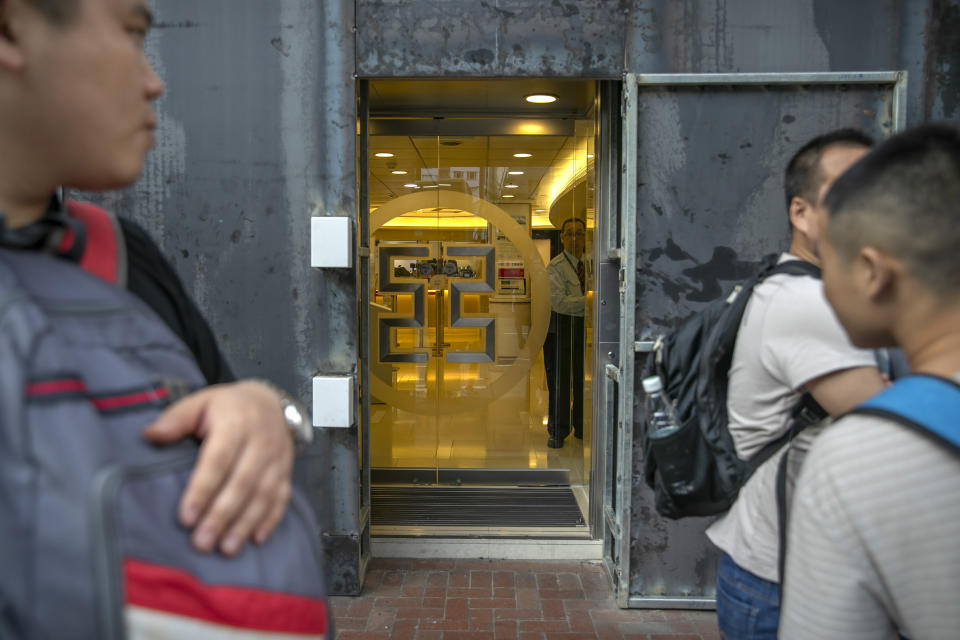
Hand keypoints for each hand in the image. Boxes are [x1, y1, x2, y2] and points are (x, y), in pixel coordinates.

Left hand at [142, 380, 293, 555]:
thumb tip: (150, 436)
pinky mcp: (286, 472)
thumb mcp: (200, 402)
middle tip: (202, 542)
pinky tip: (256, 539)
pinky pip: (282, 498)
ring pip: (263, 494)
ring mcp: (277, 459)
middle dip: (222, 515)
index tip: (186, 517)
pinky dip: (271, 520)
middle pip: (242, 482)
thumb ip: (176, 419)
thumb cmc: (226, 407)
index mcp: (235, 424)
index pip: (219, 460)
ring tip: (226, 549)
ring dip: (245, 523)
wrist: (269, 402)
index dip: (203, 489)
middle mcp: (260, 442)